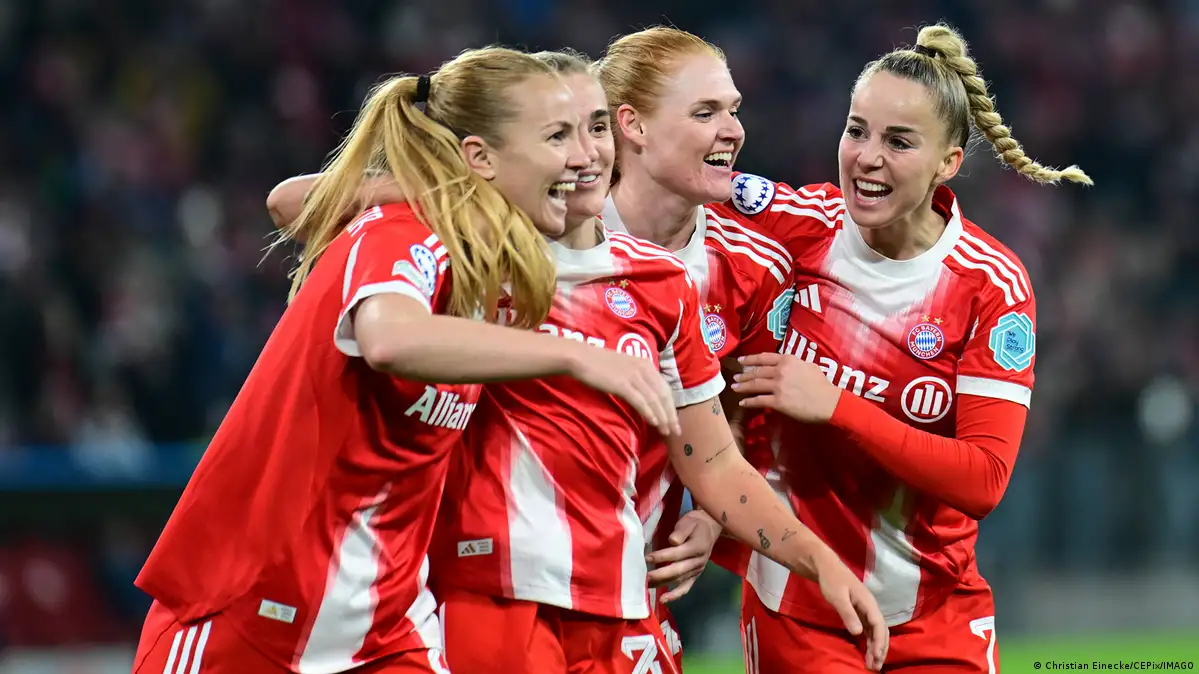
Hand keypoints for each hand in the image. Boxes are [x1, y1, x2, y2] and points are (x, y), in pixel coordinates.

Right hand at [568, 347, 680, 436]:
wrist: (581, 357)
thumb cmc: (599, 364)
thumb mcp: (624, 368)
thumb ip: (637, 379)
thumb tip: (645, 397)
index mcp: (646, 364)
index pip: (665, 388)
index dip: (671, 406)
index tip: (674, 421)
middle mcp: (644, 369)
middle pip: (663, 395)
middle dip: (671, 415)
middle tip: (675, 431)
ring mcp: (634, 376)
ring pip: (654, 400)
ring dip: (662, 417)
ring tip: (666, 431)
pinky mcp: (623, 384)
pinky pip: (640, 401)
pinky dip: (649, 412)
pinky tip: (654, 423)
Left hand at [645, 509, 720, 602]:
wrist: (709, 529)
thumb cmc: (695, 524)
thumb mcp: (689, 521)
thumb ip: (681, 531)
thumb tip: (672, 541)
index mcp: (698, 546)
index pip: (677, 554)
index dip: (662, 557)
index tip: (647, 558)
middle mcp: (698, 561)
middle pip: (678, 570)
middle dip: (659, 574)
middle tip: (643, 576)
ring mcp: (697, 571)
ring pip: (679, 580)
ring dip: (662, 584)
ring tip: (646, 586)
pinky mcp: (694, 577)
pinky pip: (685, 588)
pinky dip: (674, 596)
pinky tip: (663, 600)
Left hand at [731, 353, 842, 423]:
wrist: (828, 402)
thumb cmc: (822, 384)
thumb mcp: (809, 366)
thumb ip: (795, 364)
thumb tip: (787, 364)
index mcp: (788, 360)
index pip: (764, 357)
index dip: (750, 359)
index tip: (741, 361)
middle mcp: (780, 371)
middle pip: (756, 372)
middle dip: (743, 375)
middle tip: (735, 377)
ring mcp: (778, 386)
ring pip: (755, 385)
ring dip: (742, 386)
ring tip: (734, 388)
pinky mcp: (778, 401)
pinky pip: (759, 401)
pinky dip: (749, 402)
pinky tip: (742, 403)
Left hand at [812, 550, 889, 670]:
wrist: (826, 566)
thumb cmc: (831, 580)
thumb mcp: (837, 597)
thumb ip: (847, 614)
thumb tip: (858, 633)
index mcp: (868, 603)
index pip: (879, 625)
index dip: (879, 642)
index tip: (877, 656)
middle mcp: (871, 607)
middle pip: (881, 631)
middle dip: (880, 649)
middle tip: (876, 666)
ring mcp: (866, 609)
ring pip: (875, 631)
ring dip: (875, 647)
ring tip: (872, 663)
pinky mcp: (860, 611)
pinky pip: (869, 629)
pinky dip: (869, 641)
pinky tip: (867, 650)